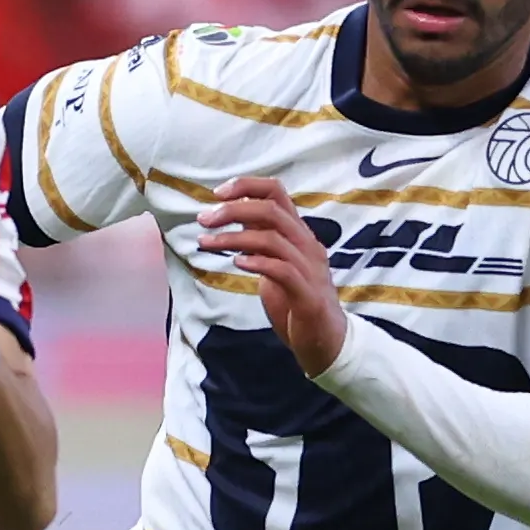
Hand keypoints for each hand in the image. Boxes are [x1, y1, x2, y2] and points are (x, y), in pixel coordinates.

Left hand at [196, 176, 346, 374]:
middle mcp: (306, 245)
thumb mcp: (274, 263)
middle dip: (233, 210)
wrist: (326, 342)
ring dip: (235, 238)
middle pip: (272, 210)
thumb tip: (234, 216)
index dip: (246, 186)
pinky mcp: (307, 295)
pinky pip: (283, 270)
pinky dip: (258, 263)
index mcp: (298, 234)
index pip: (276, 193)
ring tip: (206, 243)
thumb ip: (260, 240)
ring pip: (273, 238)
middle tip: (204, 219)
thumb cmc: (296, 303)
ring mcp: (310, 269)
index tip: (216, 194)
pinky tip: (236, 263)